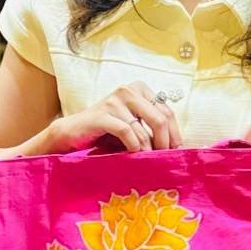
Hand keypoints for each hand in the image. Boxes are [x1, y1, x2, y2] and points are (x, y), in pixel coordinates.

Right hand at [43, 82, 182, 154]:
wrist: (73, 132)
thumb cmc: (106, 131)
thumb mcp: (133, 124)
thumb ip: (151, 127)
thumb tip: (177, 145)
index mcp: (139, 89)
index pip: (167, 111)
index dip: (174, 133)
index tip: (176, 151)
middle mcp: (128, 90)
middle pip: (160, 118)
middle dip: (165, 142)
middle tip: (164, 159)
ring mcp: (114, 101)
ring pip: (143, 129)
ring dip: (147, 149)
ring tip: (148, 161)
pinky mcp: (102, 114)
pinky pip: (127, 132)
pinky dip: (133, 147)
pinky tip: (133, 155)